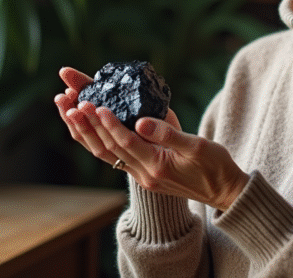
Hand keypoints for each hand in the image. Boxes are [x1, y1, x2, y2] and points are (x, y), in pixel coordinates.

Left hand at [55, 67, 248, 210]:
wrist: (223, 192)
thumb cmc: (216, 167)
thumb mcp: (198, 146)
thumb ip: (169, 134)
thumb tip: (141, 122)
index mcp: (157, 166)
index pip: (126, 142)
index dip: (109, 123)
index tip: (94, 104)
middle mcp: (143, 174)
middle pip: (107, 147)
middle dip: (87, 122)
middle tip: (70, 99)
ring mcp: (141, 175)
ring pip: (105, 152)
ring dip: (85, 131)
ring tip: (68, 108)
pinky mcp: (142, 172)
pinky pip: (113, 155)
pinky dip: (97, 138)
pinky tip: (87, 123)